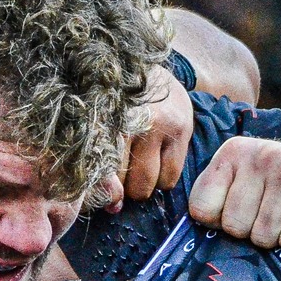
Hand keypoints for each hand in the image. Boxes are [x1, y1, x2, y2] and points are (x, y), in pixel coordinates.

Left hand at [94, 67, 194, 212]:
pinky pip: (170, 177)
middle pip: (122, 180)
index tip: (103, 199)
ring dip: (141, 188)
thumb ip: (99, 163)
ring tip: (139, 172)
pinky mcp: (182, 129)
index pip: (98, 167)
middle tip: (122, 179)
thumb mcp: (100, 125)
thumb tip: (112, 207)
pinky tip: (157, 165)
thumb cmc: (117, 106)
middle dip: (121, 190)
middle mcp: (131, 121)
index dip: (98, 190)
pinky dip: (162, 181)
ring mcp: (159, 124)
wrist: (150, 73)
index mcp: (102, 119)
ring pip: (147, 183)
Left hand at [188, 138, 280, 249]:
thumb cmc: (280, 185)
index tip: (238, 210)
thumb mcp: (242, 178)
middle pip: (233, 226)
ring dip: (274, 236)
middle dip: (249, 231)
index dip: (218, 221)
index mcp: (233, 152)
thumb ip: (215, 198)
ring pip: (262, 236)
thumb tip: (199, 237)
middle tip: (270, 212)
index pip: (201, 209)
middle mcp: (261, 156)